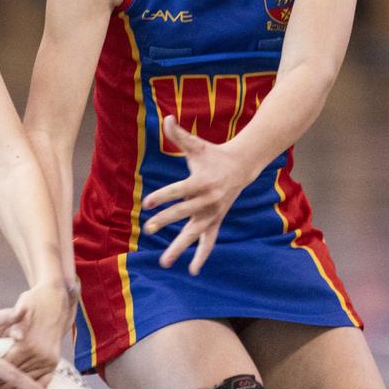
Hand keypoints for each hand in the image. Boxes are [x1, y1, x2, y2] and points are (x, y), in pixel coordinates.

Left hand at [1, 283, 69, 385]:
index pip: (7, 367)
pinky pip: (41, 379)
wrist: (57, 299)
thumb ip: (14, 324)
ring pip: (27, 380)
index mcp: (28, 343)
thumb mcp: (21, 308)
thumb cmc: (35, 301)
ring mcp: (48, 360)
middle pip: (16, 377)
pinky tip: (18, 387)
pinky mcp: (54, 361)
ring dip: (14, 386)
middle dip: (1, 382)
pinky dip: (30, 383)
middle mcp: (40, 355)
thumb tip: (15, 335)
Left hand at [141, 115, 255, 274]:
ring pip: (195, 233)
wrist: (242, 166)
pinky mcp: (216, 221)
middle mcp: (208, 200)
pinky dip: (201, 256)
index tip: (146, 203)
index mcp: (201, 181)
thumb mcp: (196, 145)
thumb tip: (166, 118)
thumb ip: (179, 134)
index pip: (179, 190)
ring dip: (180, 247)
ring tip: (164, 262)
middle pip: (184, 213)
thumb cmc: (213, 154)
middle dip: (166, 220)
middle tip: (148, 228)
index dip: (163, 196)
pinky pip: (209, 242)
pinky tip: (192, 271)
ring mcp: (213, 213)